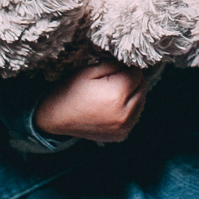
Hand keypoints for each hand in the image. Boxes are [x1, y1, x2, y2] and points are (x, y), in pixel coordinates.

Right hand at [33, 58, 149, 143]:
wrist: (56, 118)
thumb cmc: (71, 91)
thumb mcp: (89, 70)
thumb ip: (114, 65)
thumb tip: (130, 63)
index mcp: (117, 95)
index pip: (137, 74)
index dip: (127, 67)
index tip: (116, 67)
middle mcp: (124, 114)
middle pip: (142, 88)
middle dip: (132, 80)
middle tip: (115, 78)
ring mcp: (124, 127)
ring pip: (141, 102)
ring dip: (133, 94)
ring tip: (115, 91)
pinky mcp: (121, 135)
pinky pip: (134, 116)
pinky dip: (129, 108)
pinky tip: (114, 105)